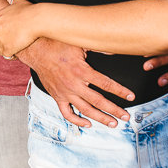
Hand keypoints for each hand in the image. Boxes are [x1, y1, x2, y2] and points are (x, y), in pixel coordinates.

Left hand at [0, 0, 36, 58]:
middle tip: (6, 42)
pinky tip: (17, 52)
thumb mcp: (18, 3)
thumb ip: (11, 0)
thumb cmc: (29, 10)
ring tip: (13, 46)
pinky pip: (6, 55)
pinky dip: (11, 55)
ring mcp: (1, 40)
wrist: (37, 20)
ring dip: (4, 49)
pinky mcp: (9, 48)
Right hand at [17, 38, 134, 127]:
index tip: (131, 97)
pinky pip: (67, 113)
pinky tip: (87, 124)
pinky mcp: (57, 97)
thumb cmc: (58, 45)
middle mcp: (74, 84)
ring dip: (100, 118)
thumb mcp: (79, 43)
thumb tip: (115, 47)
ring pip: (85, 110)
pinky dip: (77, 121)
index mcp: (81, 70)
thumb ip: (98, 48)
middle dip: (114, 110)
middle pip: (98, 101)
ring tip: (113, 123)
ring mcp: (65, 92)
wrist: (36, 51)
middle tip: (126, 117)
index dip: (120, 91)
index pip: (106, 84)